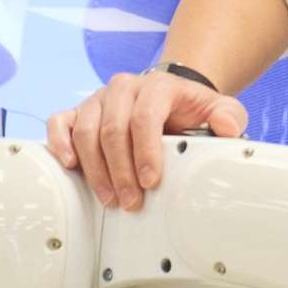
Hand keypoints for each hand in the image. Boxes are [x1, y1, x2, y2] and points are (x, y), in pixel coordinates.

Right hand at [45, 70, 248, 210]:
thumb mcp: (217, 110)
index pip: (145, 117)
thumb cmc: (191, 109)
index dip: (145, 151)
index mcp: (157, 86)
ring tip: (109, 198)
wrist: (171, 97)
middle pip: (112, 129)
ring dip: (95, 169)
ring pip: (86, 131)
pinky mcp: (78, 111)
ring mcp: (97, 99)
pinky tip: (71, 166)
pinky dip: (60, 144)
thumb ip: (229, 116)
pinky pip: (59, 123)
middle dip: (120, 170)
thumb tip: (227, 127)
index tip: (150, 181)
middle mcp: (123, 88)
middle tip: (130, 201)